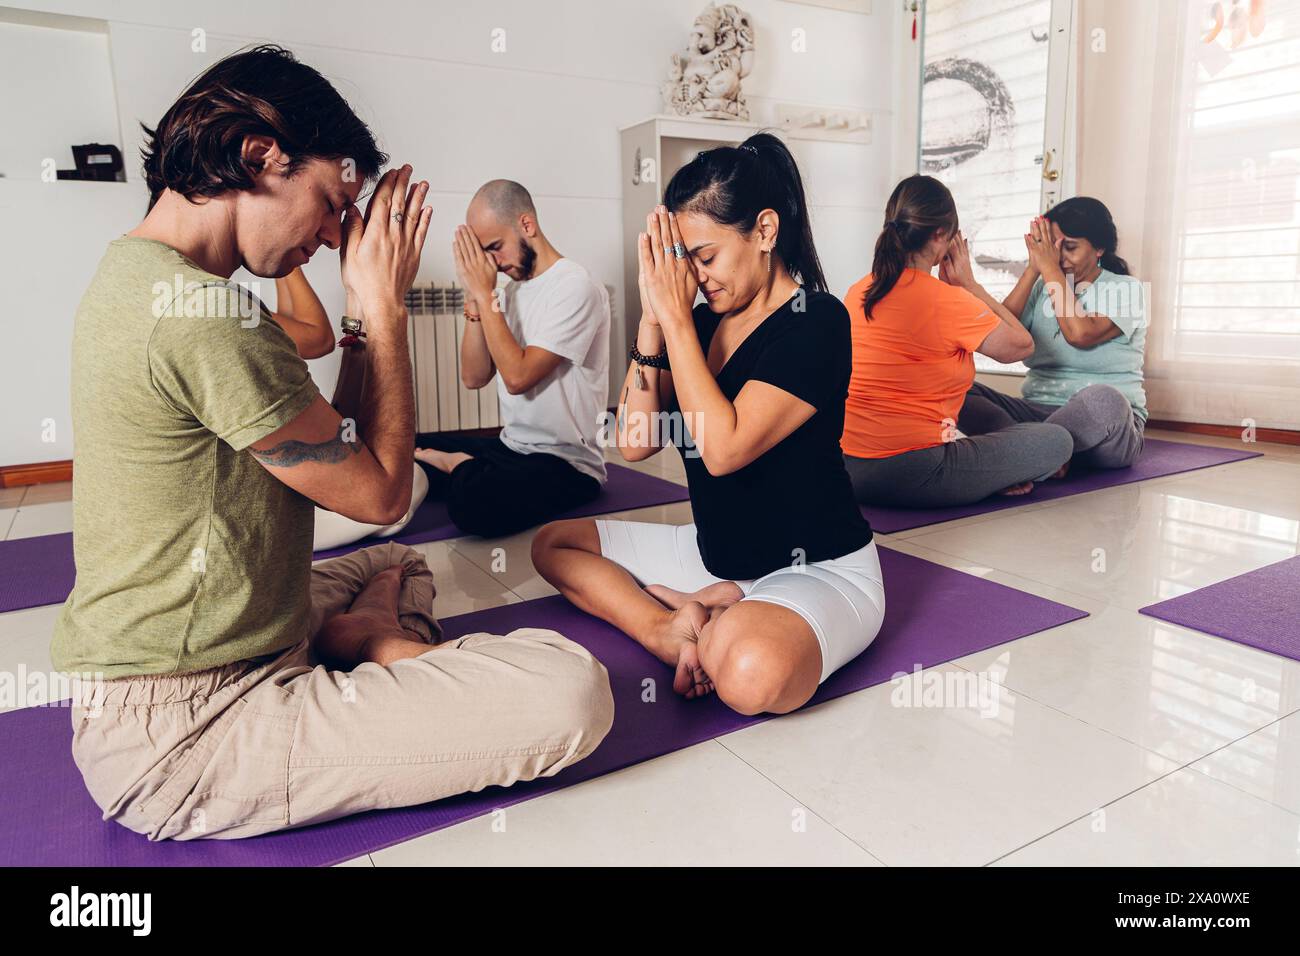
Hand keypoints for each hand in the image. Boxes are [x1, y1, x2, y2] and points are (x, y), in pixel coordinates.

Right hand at [339, 164, 431, 324]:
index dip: (388, 184)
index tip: (391, 172)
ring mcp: (406, 245)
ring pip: (414, 215)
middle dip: (404, 183)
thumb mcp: (349, 254)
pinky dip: (425, 219)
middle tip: (407, 169)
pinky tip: (428, 208)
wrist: (382, 303)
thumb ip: (352, 229)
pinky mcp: (414, 255)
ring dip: (418, 197)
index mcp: (375, 234)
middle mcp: (393, 236)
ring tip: (422, 182)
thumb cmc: (363, 283)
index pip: (383, 202)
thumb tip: (353, 209)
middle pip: (400, 204)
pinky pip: (422, 232)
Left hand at [452, 224, 498, 311]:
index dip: (471, 235)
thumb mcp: (494, 269)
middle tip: (461, 226)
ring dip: (459, 239)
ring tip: (457, 232)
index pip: (476, 244)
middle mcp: (475, 261)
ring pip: (463, 249)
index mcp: (483, 260)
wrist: (483, 294)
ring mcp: (468, 266)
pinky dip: (456, 250)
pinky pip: (458, 258)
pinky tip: (454, 243)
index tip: (468, 228)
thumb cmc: (489, 283)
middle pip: (468, 245)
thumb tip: (486, 251)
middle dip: (464, 234)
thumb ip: (491, 258)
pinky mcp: (462, 271)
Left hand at [637, 205, 697, 331]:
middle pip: (667, 239)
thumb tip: (694, 260)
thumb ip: (693, 270)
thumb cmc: (684, 304)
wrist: (677, 318)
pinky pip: (647, 259)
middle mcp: (672, 265)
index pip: (677, 241)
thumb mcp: (694, 283)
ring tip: (651, 215)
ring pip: (657, 245)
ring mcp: (661, 271)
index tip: (670, 216)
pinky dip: (644, 247)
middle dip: (663, 222)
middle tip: (659, 208)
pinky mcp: (651, 278)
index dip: (673, 227)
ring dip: (654, 229)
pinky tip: (643, 235)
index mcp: (682, 265)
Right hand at [942, 230, 976, 289]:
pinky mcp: (966, 260)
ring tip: (958, 229)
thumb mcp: (949, 275)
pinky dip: (964, 243)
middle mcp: (962, 257)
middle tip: (951, 226)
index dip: (949, 238)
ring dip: (959, 236)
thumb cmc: (957, 282)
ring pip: (962, 244)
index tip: (945, 231)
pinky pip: (965, 249)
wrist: (969, 286)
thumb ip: (946, 265)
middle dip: (954, 234)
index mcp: (957, 260)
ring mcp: (965, 258)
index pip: (952, 246)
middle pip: (958, 243)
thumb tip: (944, 255)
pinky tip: (964, 238)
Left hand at [1024, 216, 1061, 277]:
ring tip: (1033, 222)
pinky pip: (1031, 244)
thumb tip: (1060, 239)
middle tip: (1039, 217)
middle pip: (1043, 232)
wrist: (1050, 269)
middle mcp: (1045, 244)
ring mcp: (1040, 247)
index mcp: (1050, 244)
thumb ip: (1058, 244)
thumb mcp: (1058, 252)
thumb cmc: (1053, 263)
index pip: (1048, 232)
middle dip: (1041, 224)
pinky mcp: (1035, 252)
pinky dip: (1028, 239)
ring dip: (1034, 229)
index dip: (1047, 225)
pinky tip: (1026, 234)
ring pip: (1037, 236)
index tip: (1046, 219)